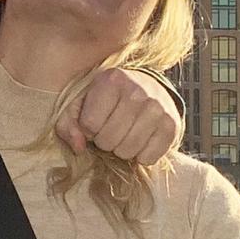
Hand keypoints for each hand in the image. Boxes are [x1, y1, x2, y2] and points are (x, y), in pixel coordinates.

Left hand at [58, 68, 179, 162]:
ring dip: (121, 149)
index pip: (89, 124)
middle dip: (103, 141)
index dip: (88, 129)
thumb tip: (78, 146)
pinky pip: (148, 158)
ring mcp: (158, 109)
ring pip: (127, 151)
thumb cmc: (107, 97)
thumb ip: (68, 123)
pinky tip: (140, 141)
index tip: (94, 121)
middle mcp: (138, 92)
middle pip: (108, 140)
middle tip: (109, 129)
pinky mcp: (172, 126)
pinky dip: (140, 156)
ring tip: (123, 134)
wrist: (148, 87)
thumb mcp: (81, 102)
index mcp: (111, 80)